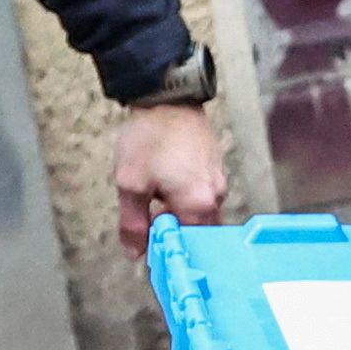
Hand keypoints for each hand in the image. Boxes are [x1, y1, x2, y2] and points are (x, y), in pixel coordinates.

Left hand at [112, 101, 233, 254]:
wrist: (168, 98)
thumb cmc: (150, 137)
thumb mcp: (131, 183)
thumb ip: (133, 223)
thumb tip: (134, 252)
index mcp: (198, 204)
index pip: (186, 247)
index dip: (163, 248)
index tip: (145, 242)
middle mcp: (216, 197)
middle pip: (197, 233)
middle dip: (172, 230)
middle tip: (147, 217)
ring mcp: (219, 182)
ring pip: (199, 214)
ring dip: (177, 213)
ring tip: (154, 195)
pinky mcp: (216, 169)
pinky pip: (202, 196)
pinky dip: (184, 198)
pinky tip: (166, 182)